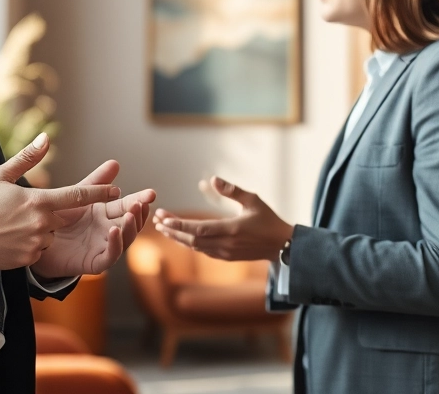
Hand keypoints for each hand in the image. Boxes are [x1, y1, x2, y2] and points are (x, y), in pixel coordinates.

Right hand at [0, 134, 118, 271]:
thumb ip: (27, 158)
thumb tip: (45, 138)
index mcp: (37, 201)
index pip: (76, 196)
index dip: (98, 193)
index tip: (116, 190)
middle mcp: (41, 224)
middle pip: (61, 218)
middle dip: (49, 213)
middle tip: (20, 211)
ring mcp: (34, 243)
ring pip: (50, 235)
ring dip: (39, 230)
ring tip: (11, 226)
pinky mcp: (27, 259)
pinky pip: (38, 250)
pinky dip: (30, 244)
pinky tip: (10, 239)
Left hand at [33, 159, 156, 279]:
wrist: (35, 242)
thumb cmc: (56, 219)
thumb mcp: (77, 196)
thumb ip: (95, 182)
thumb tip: (115, 162)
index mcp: (106, 214)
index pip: (127, 206)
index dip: (140, 200)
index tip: (151, 193)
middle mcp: (108, 230)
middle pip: (130, 222)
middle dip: (139, 213)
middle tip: (143, 202)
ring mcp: (103, 246)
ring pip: (125, 239)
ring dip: (131, 227)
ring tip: (131, 214)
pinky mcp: (94, 262)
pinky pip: (109, 255)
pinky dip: (115, 244)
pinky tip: (115, 230)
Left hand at [153, 176, 292, 260]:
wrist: (282, 246)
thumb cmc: (268, 220)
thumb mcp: (253, 200)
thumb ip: (232, 190)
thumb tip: (212, 179)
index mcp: (231, 229)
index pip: (199, 229)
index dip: (180, 225)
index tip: (164, 218)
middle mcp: (225, 244)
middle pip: (192, 240)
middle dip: (172, 230)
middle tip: (156, 221)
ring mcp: (225, 253)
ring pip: (195, 247)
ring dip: (178, 237)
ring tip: (163, 228)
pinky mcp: (226, 257)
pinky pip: (202, 251)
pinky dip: (189, 243)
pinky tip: (180, 236)